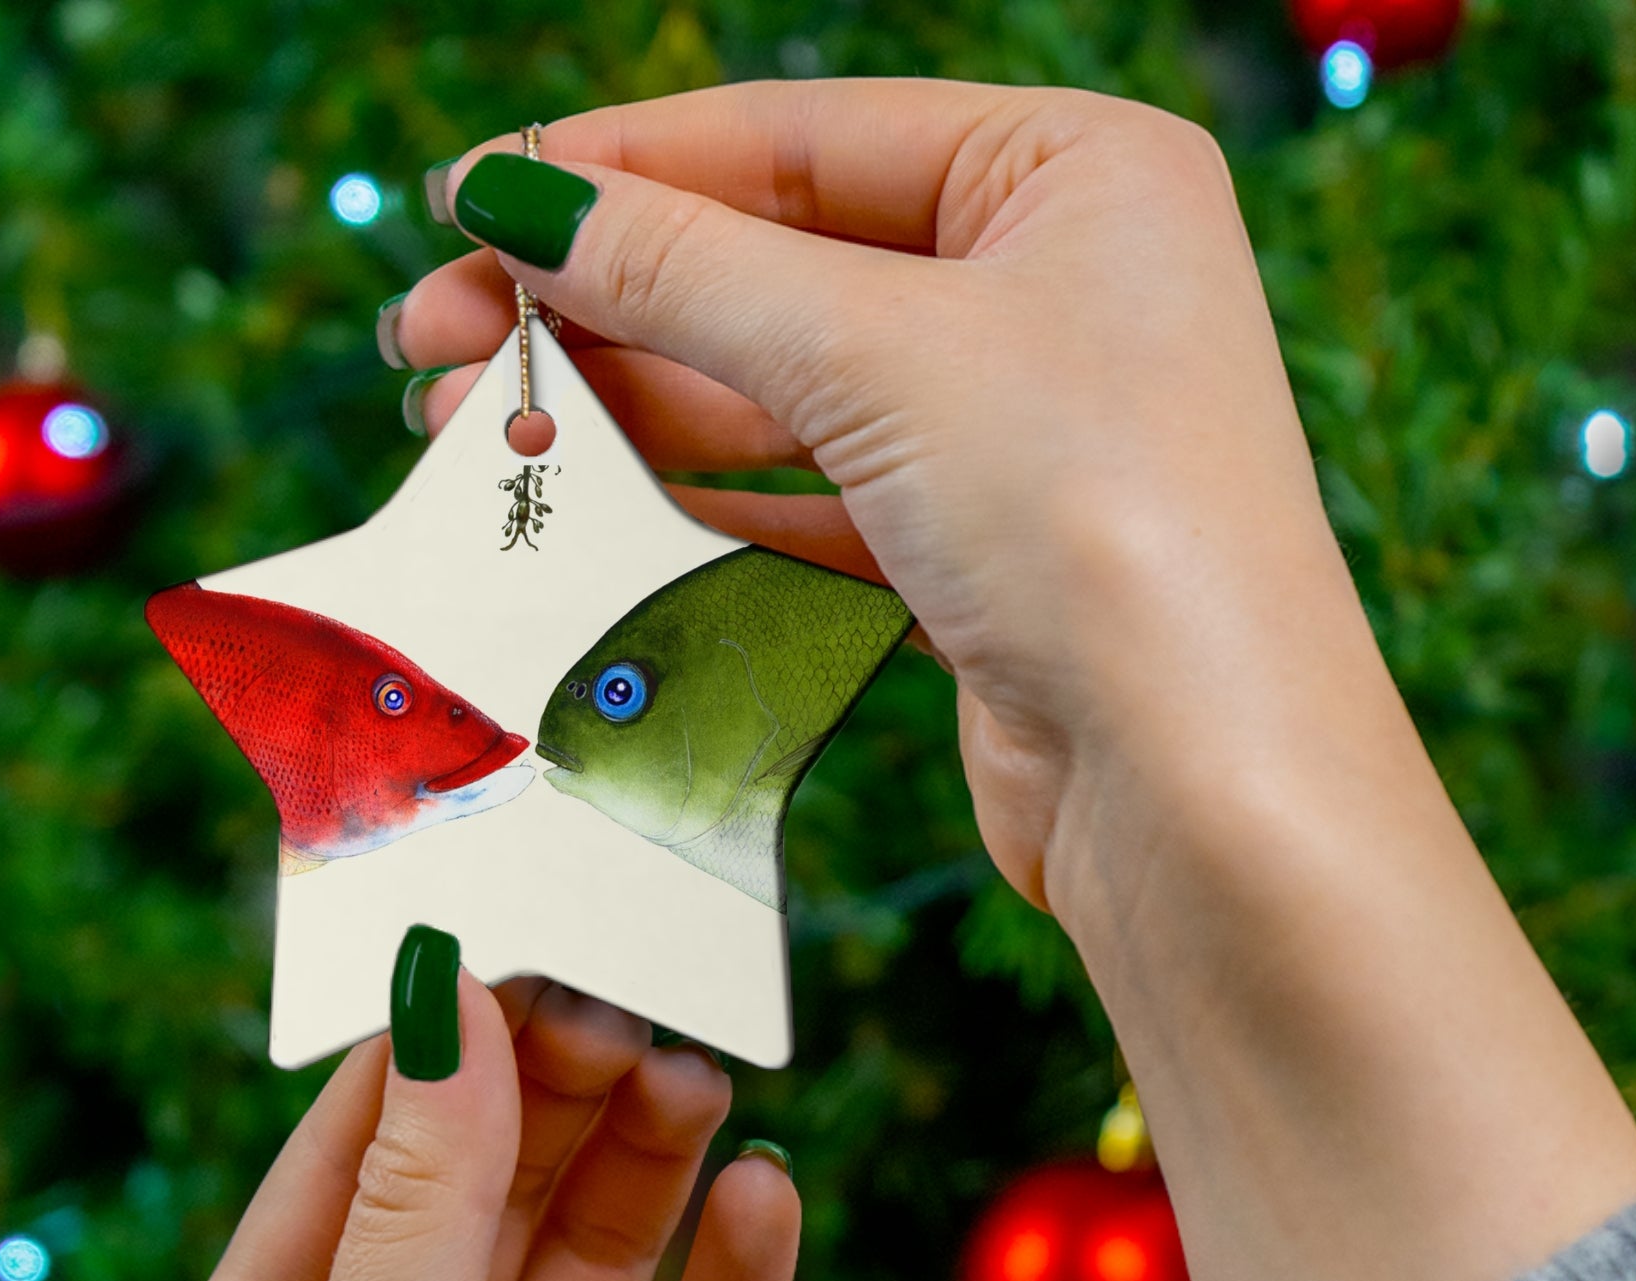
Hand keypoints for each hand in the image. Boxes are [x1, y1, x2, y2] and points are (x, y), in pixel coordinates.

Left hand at [154, 972, 797, 1280]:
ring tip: (699, 1075)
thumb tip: (445, 1002)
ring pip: (602, 1255)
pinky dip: (737, 1280)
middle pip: (495, 1187)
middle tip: (632, 1002)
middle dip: (557, 1092)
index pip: (360, 1151)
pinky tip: (768, 1198)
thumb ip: (416, 1208)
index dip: (439, 1044)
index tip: (520, 936)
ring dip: (650, 1162)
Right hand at [393, 79, 1347, 911]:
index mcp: (1074, 171)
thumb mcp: (878, 353)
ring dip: (633, 407)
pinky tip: (594, 505)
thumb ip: (687, 269)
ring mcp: (1022, 429)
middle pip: (779, 264)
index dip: (620, 169)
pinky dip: (705, 503)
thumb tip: (517, 200)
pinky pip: (816, 501)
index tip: (468, 202)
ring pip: (786, 391)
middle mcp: (1057, 286)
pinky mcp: (984, 557)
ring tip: (482, 427)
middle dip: (604, 301)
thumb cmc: (1097, 522)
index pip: (799, 137)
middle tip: (435, 339)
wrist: (1201, 789)